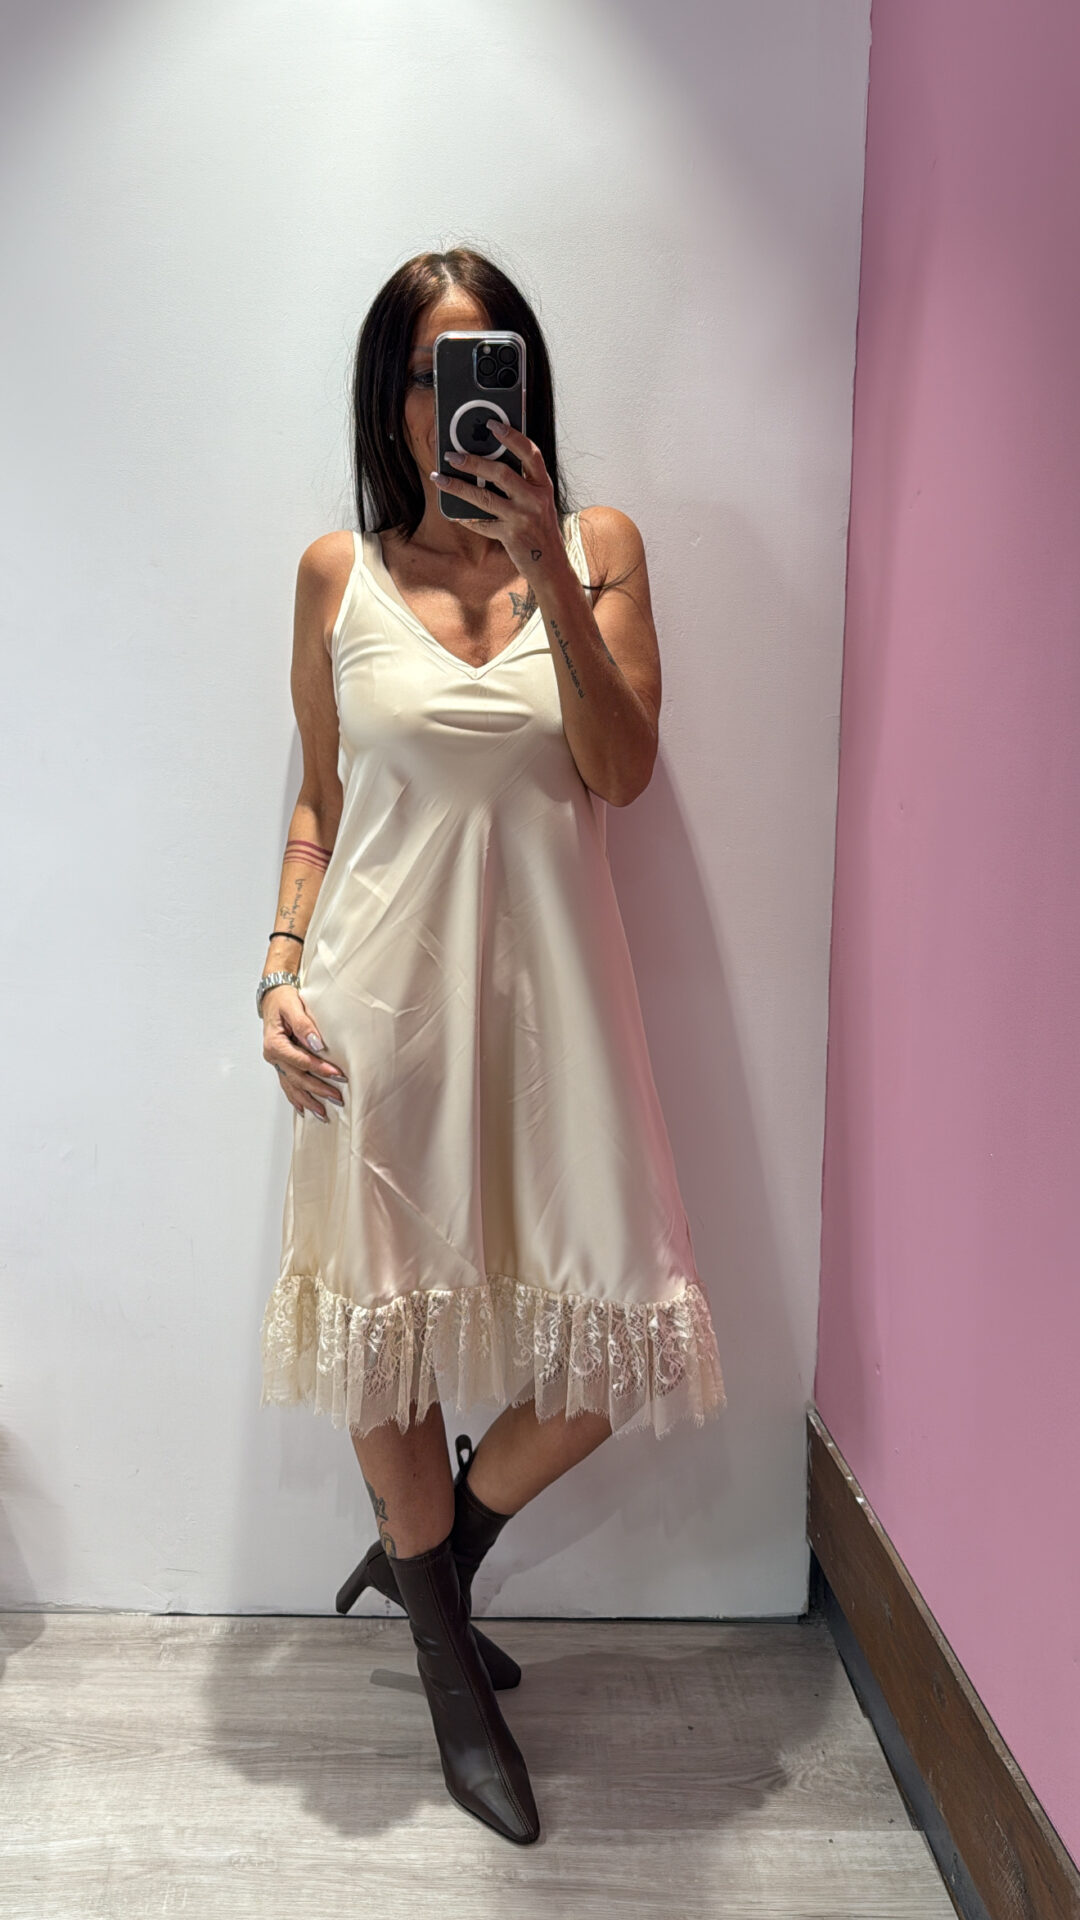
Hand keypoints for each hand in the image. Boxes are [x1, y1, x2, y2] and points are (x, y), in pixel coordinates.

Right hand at [262, 986, 347, 1120]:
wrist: (273, 997)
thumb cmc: (283, 1000)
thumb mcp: (293, 1006)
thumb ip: (304, 1025)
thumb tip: (316, 1043)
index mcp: (275, 1044)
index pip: (300, 1061)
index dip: (319, 1069)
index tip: (338, 1074)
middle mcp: (273, 1056)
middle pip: (297, 1078)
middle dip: (318, 1089)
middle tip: (337, 1097)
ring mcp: (276, 1062)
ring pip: (292, 1086)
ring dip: (308, 1100)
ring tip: (323, 1114)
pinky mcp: (281, 1064)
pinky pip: (287, 1084)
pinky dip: (296, 1098)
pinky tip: (303, 1109)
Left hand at [430, 420, 562, 582]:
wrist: (551, 564)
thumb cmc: (540, 528)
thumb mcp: (538, 501)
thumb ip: (522, 483)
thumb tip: (486, 463)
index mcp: (543, 485)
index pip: (530, 453)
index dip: (512, 436)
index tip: (492, 424)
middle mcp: (535, 499)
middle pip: (501, 473)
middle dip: (472, 461)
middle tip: (451, 455)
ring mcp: (522, 518)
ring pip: (484, 497)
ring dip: (458, 486)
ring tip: (439, 477)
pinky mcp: (510, 535)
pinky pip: (482, 523)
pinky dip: (466, 517)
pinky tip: (453, 511)